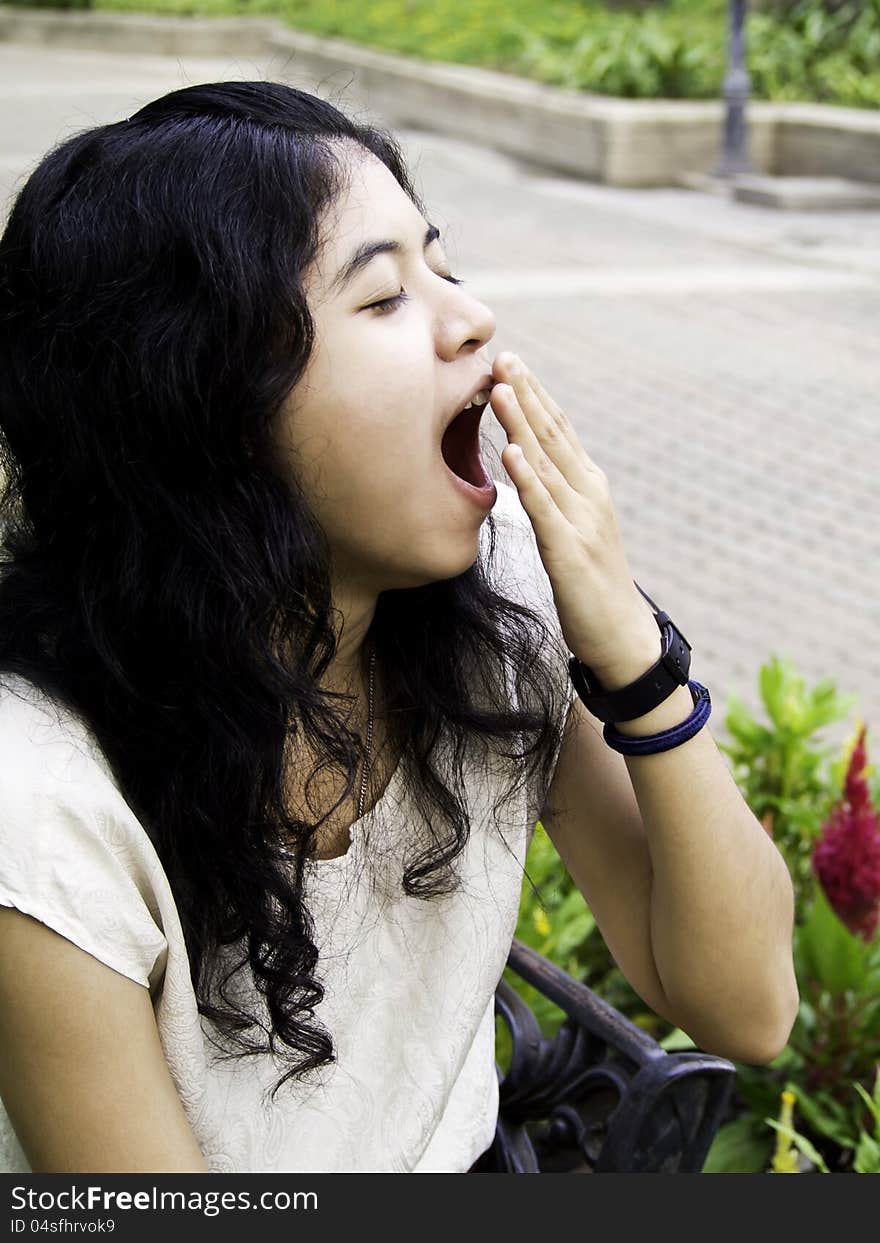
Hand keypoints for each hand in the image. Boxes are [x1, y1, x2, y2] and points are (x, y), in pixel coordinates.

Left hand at [489, 351, 660, 689]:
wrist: (621, 634)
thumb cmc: (592, 584)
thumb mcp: (574, 528)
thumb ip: (555, 495)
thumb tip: (528, 463)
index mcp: (589, 486)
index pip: (559, 430)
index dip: (533, 394)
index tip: (509, 362)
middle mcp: (589, 493)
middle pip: (553, 434)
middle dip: (524, 393)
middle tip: (500, 356)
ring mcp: (581, 520)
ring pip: (546, 462)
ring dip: (520, 423)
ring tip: (497, 389)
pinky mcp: (569, 550)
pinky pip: (543, 508)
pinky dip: (526, 477)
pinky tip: (509, 451)